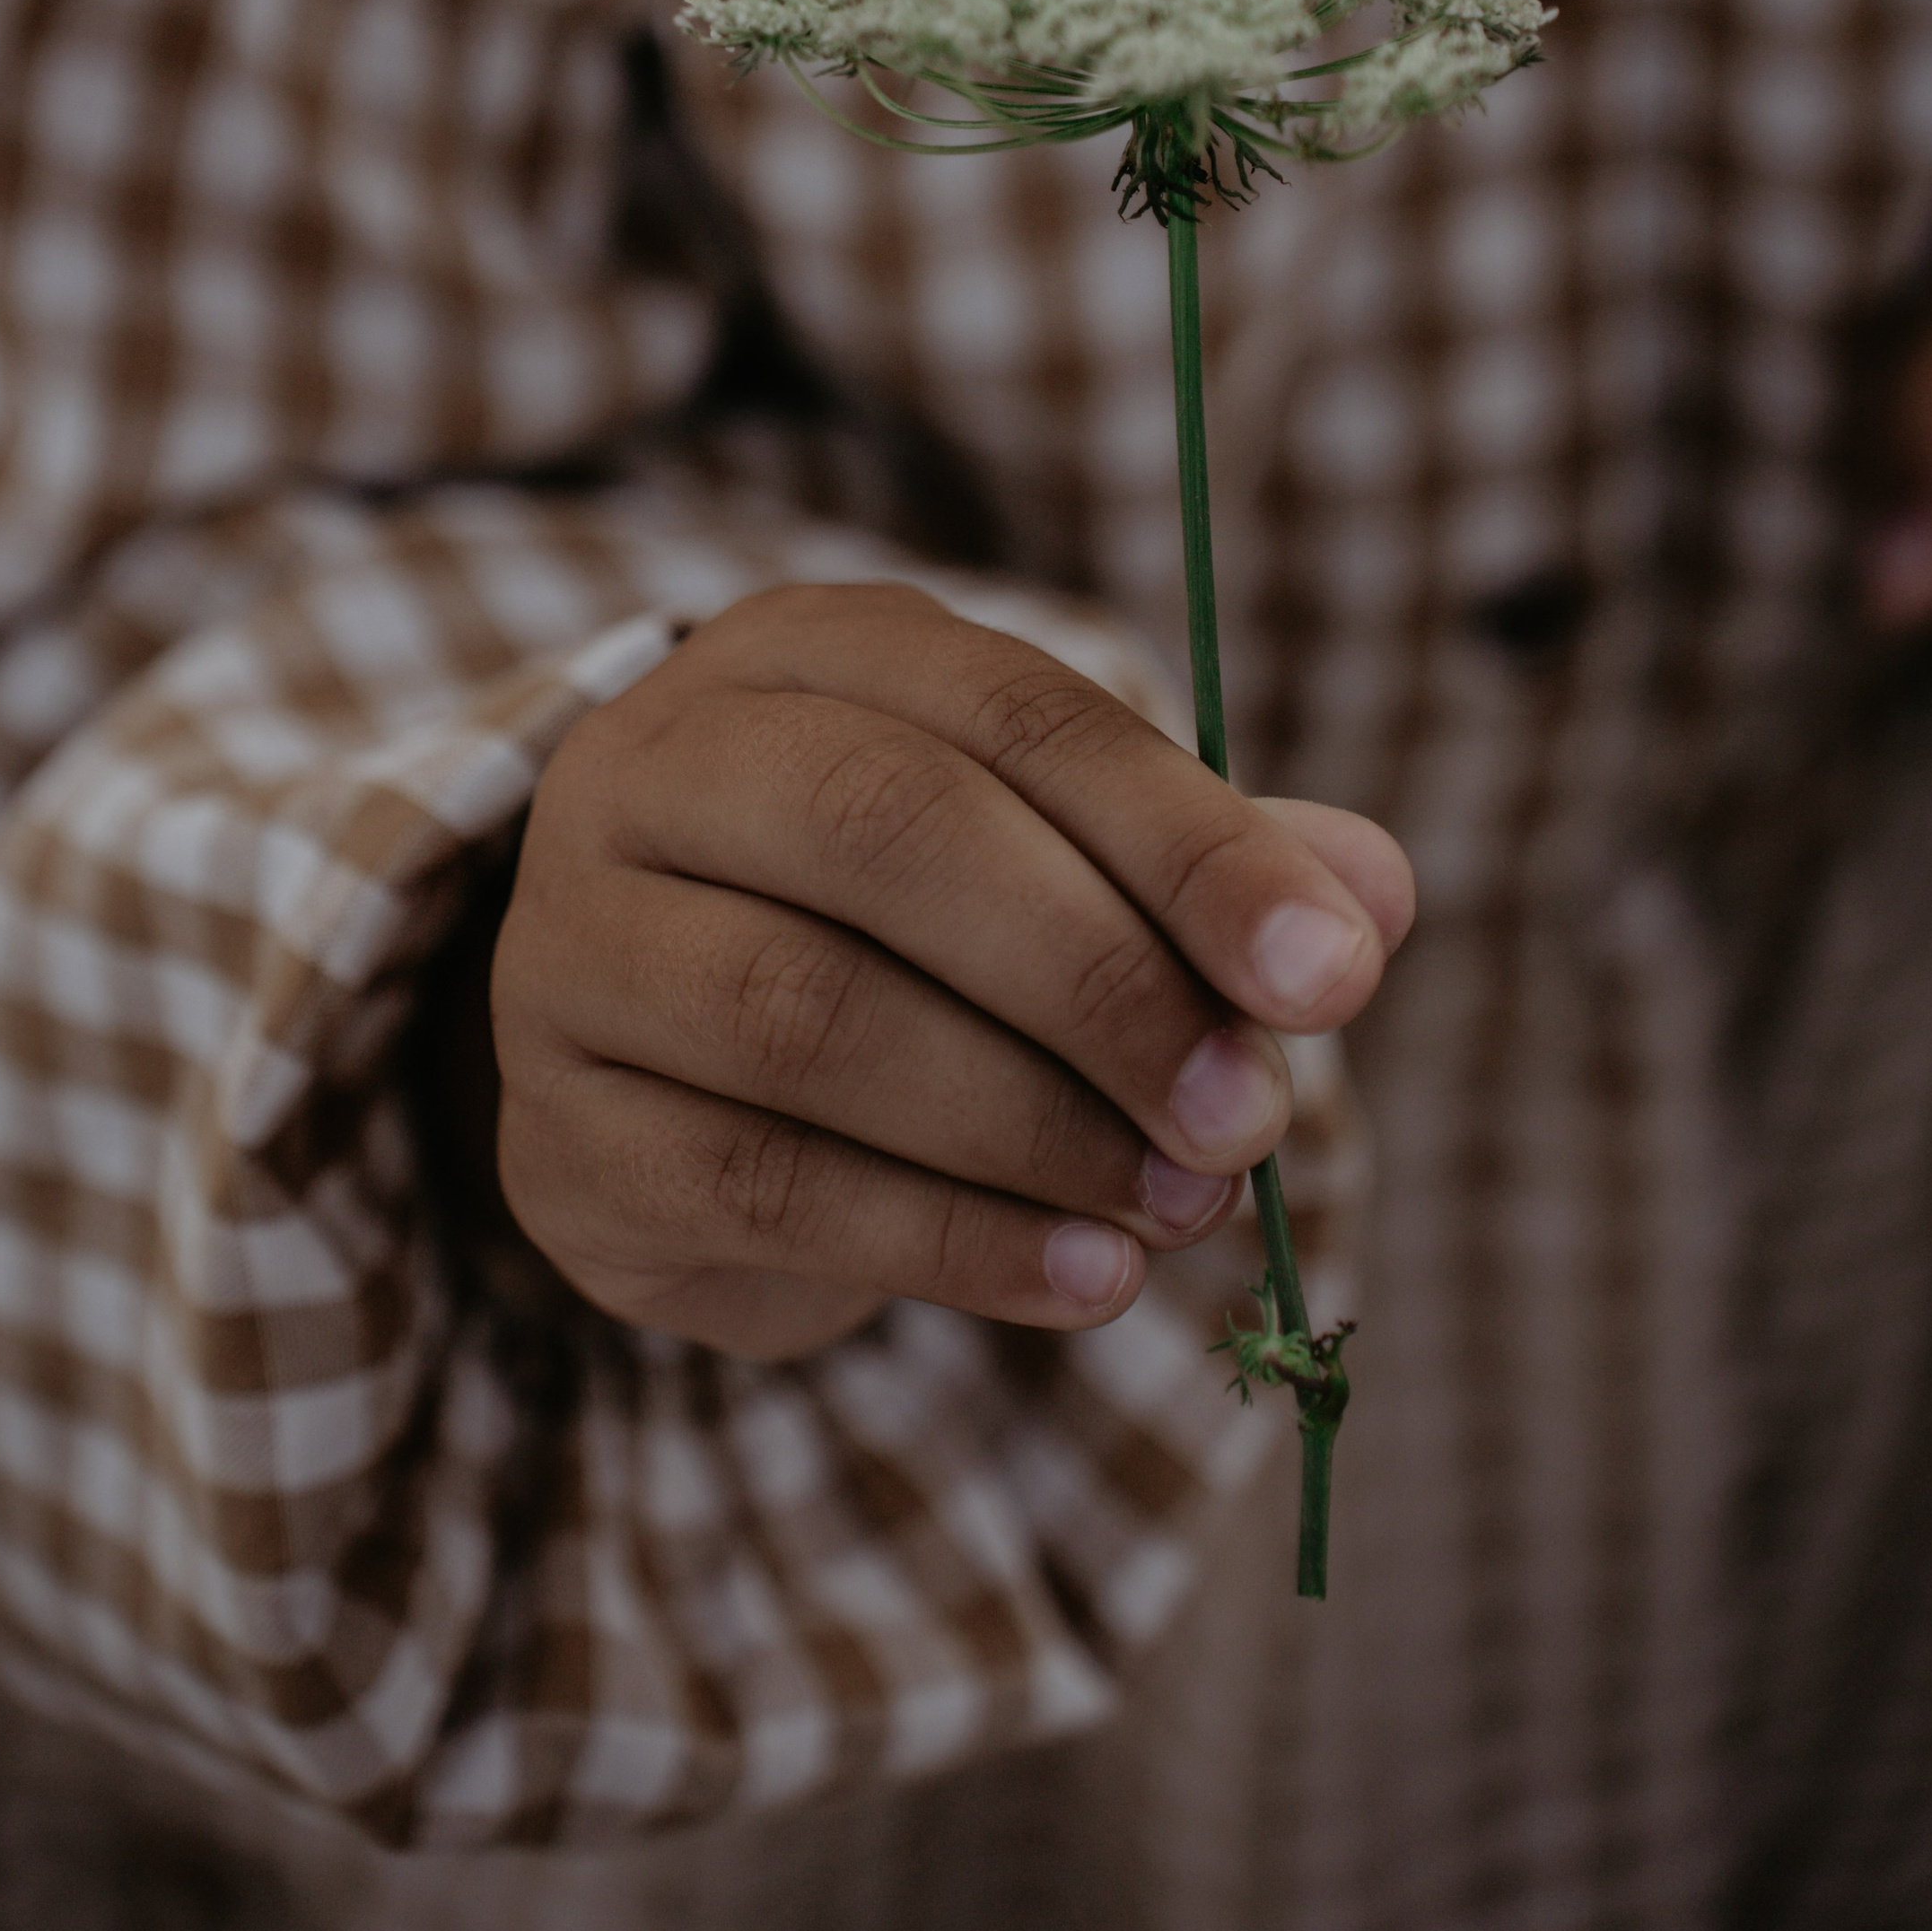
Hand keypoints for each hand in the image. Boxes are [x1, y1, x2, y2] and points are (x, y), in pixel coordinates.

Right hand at [490, 582, 1412, 1361]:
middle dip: (1103, 982)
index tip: (1331, 977)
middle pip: (886, 831)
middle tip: (1253, 1115)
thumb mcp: (1064, 863)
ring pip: (809, 1018)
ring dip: (1034, 1128)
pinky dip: (949, 1243)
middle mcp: (656, 761)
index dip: (1183, 839)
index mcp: (806, 652)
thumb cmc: (908, 935)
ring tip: (1186, 1208)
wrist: (679, 1077)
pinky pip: (760, 1182)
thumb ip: (1214, 871)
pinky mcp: (559, 1130)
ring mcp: (574, 942)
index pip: (1008, 711)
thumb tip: (1372, 897)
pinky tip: (1083, 1278)